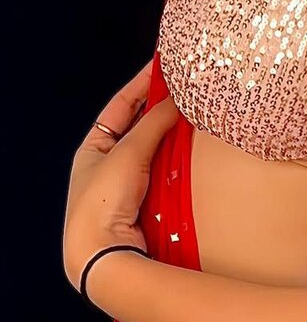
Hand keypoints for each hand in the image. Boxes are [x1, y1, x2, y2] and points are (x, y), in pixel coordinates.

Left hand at [62, 59, 180, 293]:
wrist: (104, 255)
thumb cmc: (102, 200)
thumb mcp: (128, 152)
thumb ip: (153, 122)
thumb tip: (177, 98)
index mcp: (94, 147)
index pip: (121, 106)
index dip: (142, 85)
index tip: (164, 66)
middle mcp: (110, 163)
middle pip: (141, 127)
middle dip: (163, 109)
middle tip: (188, 88)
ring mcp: (130, 184)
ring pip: (158, 150)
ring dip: (175, 136)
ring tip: (197, 113)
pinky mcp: (148, 202)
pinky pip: (168, 172)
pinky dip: (180, 160)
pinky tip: (196, 149)